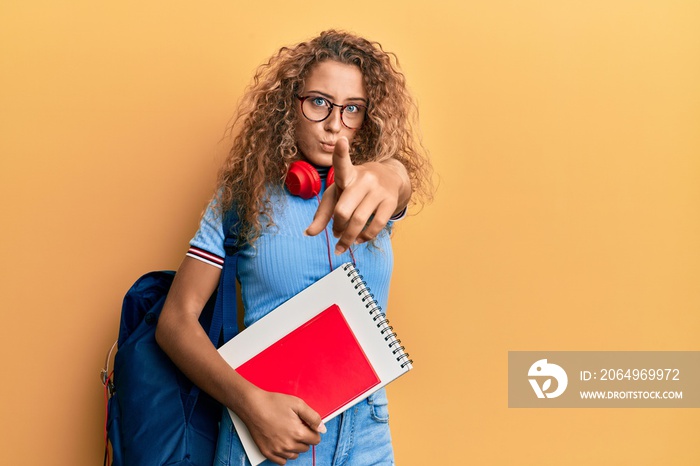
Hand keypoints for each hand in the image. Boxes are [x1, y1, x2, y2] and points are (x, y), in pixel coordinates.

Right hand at [239, 390, 324, 464]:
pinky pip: (282, 461)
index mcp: (298, 433)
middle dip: (303, 438)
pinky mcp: (267, 453)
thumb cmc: (274, 403)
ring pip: (295, 455)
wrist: (252, 406)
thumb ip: (313, 417)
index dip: (312, 431)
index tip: (305, 425)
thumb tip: (322, 429)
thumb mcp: (298, 404)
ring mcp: (277, 450)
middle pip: (305, 447)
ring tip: (287, 433)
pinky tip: (281, 442)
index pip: (316, 440)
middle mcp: (288, 445)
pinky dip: (284, 454)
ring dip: (295, 446)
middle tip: (294, 426)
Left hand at [305, 137, 410, 254]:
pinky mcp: (390, 201)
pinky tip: (360, 240)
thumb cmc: (355, 188)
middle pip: (343, 210)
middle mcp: (364, 179)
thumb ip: (322, 214)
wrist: (389, 179)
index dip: (341, 152)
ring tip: (344, 244)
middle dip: (337, 228)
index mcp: (347, 174)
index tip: (341, 140)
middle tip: (336, 234)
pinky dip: (365, 237)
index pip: (342, 162)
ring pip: (358, 221)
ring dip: (349, 238)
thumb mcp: (337, 195)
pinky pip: (376, 226)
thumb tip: (308, 233)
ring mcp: (378, 190)